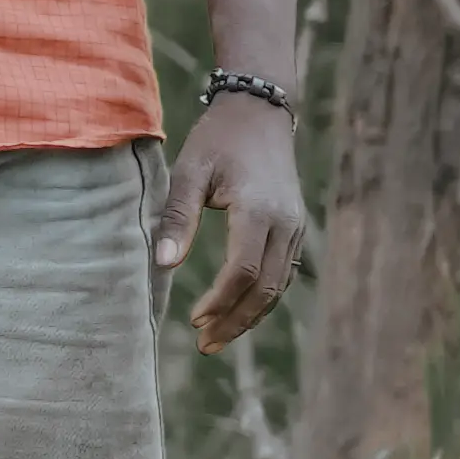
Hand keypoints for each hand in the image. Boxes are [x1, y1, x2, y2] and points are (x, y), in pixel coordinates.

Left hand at [158, 89, 309, 347]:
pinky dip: (262, 298)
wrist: (260, 113)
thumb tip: (163, 264)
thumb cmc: (218, 140)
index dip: (220, 301)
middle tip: (204, 345)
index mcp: (259, 211)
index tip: (193, 320)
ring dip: (250, 316)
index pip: (244, 271)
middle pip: (266, 288)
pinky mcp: (296, 229)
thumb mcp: (189, 171)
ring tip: (216, 338)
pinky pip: (283, 274)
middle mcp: (286, 224)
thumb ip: (177, 217)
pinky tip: (237, 313)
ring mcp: (296, 228)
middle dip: (235, 321)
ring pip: (279, 286)